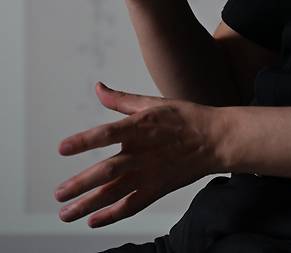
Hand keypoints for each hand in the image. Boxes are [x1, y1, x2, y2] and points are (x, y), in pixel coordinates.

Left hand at [54, 82, 227, 226]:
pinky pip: (131, 205)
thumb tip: (98, 88)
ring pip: (115, 193)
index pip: (107, 134)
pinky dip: (112, 214)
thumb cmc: (183, 118)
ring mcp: (150, 173)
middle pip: (107, 171)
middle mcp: (143, 153)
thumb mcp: (152, 103)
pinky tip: (93, 220)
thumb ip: (121, 100)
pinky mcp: (157, 189)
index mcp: (141, 127)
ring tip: (66, 213)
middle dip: (80, 184)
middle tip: (58, 194)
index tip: (62, 149)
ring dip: (88, 204)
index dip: (84, 141)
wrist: (215, 139)